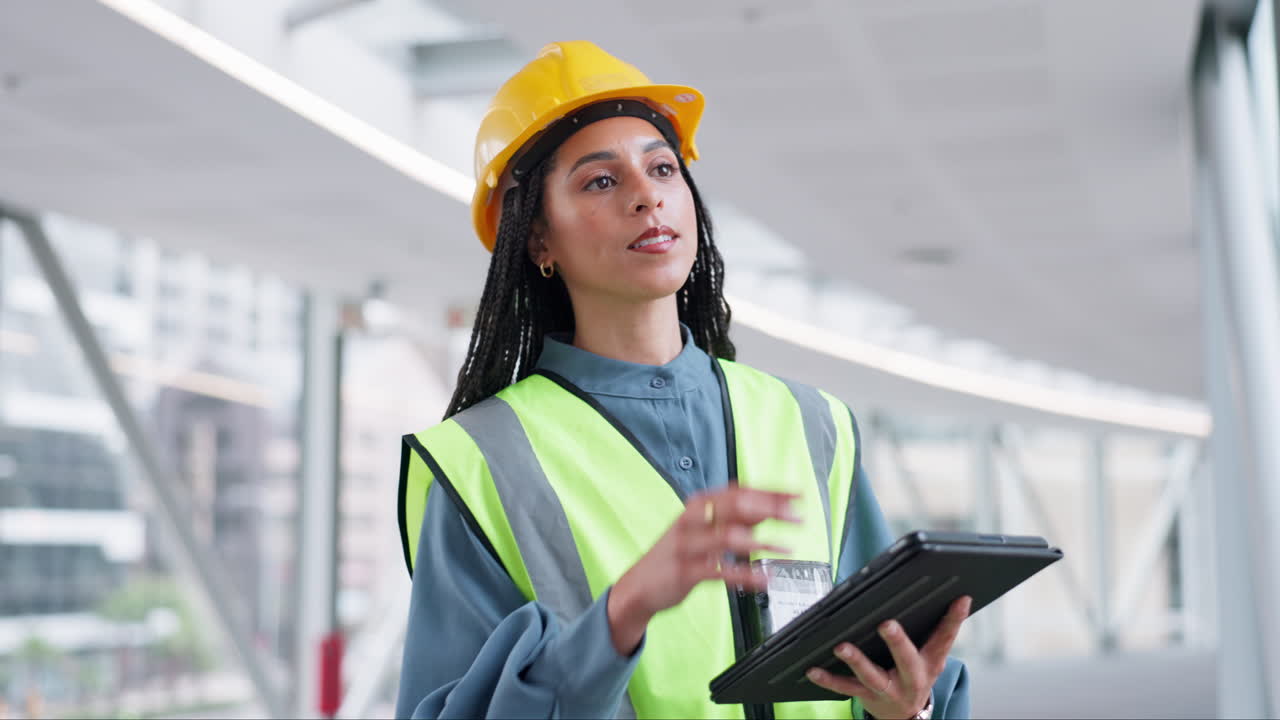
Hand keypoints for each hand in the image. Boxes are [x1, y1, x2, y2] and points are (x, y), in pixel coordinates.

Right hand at [606, 488, 799, 654]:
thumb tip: (768, 510)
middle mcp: (692, 520)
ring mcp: (687, 546)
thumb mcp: (703, 530)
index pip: (739, 491)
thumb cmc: (676, 555)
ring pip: (726, 536)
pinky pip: (719, 572)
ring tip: (784, 547)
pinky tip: (764, 579)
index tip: (796, 495)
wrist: (638, 586)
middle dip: (770, 509)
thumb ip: (733, 520)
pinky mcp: (685, 572)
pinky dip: (745, 575)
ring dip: (760, 541)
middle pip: (734, 507)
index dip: (770, 492)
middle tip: (797, 517)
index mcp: (698, 506)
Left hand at [806, 595, 971, 718]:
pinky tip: (813, 669)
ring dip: (856, 661)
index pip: (945, 638)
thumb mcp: (931, 657)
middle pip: (906, 659)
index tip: (960, 599)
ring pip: (871, 676)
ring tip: (842, 647)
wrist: (906, 716)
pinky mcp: (867, 697)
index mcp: (930, 663)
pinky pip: (846, 688)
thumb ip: (936, 632)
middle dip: (896, 642)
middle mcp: (911, 678)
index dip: (954, 619)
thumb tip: (953, 596)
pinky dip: (828, 680)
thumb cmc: (915, 676)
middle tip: (886, 624)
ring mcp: (888, 689)